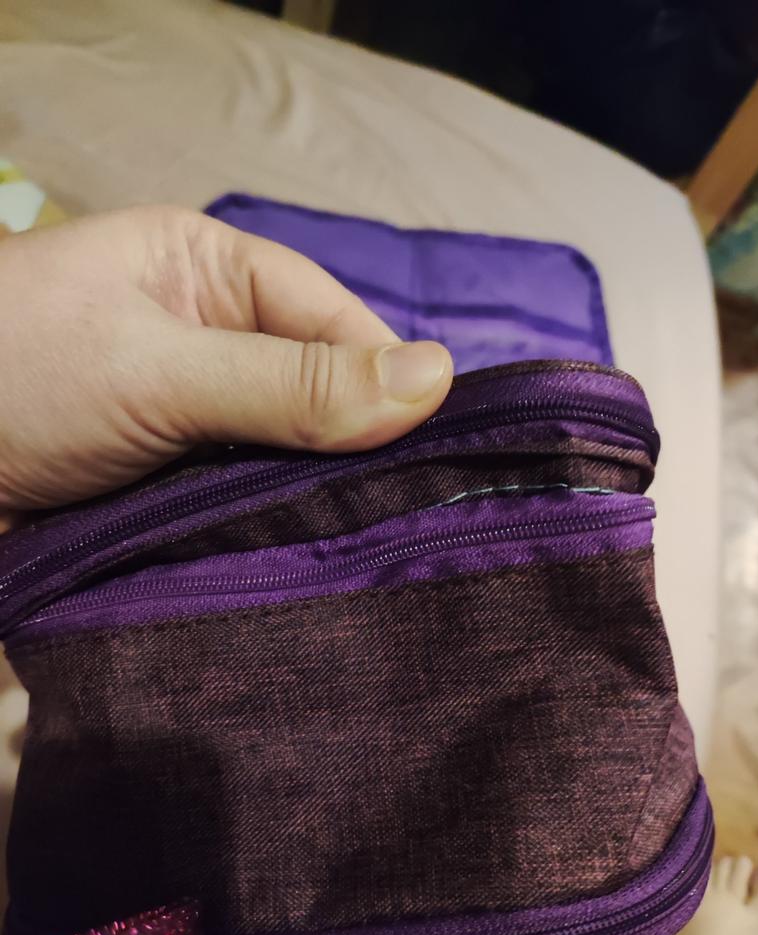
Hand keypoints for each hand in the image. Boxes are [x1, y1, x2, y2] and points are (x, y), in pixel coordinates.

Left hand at [0, 206, 451, 514]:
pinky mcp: (174, 480)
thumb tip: (437, 379)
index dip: (387, 380)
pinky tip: (307, 562)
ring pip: (289, 453)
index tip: (438, 454)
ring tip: (369, 549)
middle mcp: (212, 337)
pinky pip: (247, 499)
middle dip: (354, 448)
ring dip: (315, 497)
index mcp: (212, 272)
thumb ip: (291, 383)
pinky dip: (271, 528)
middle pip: (319, 390)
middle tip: (409, 518)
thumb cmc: (14, 376)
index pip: (333, 320)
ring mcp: (194, 413)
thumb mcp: (159, 369)